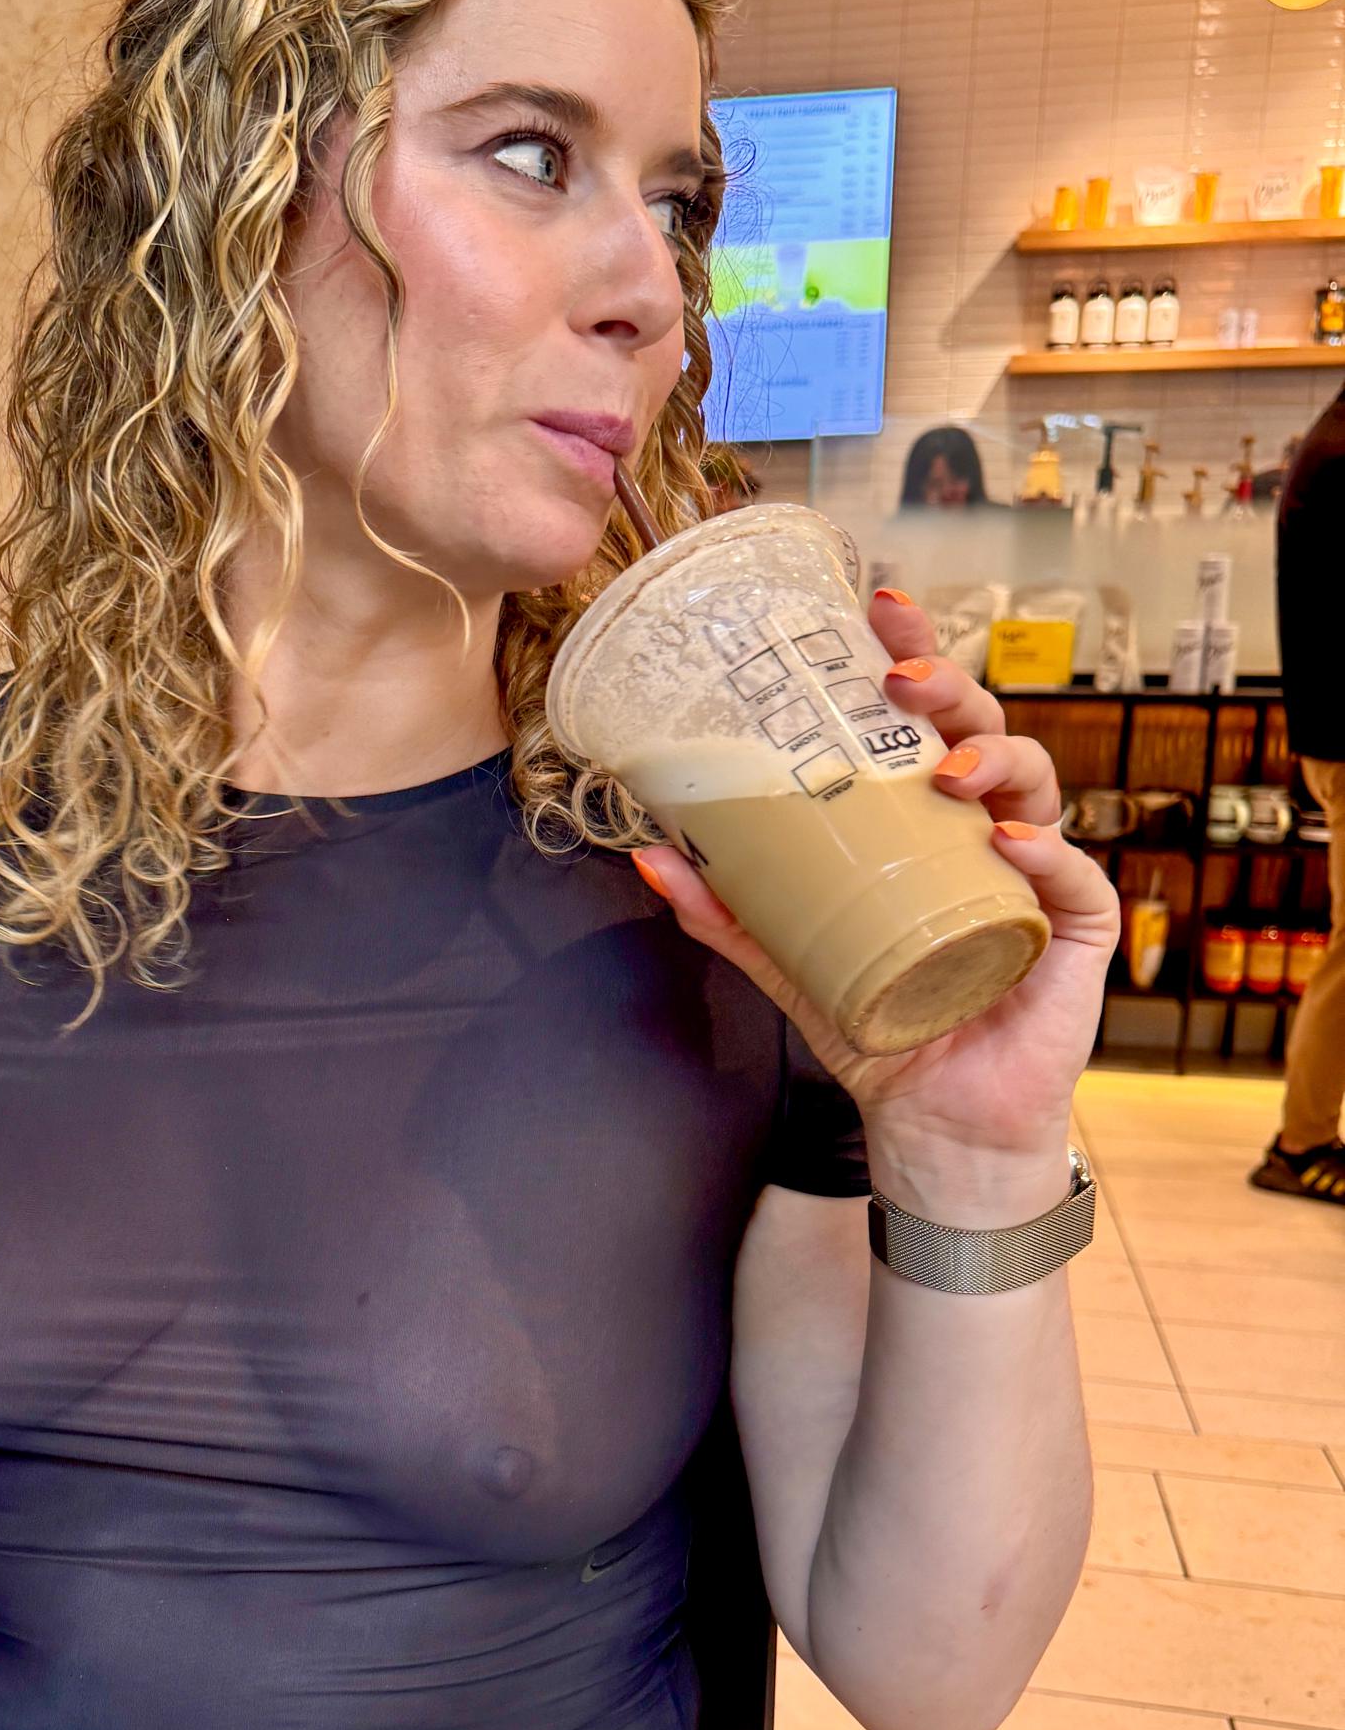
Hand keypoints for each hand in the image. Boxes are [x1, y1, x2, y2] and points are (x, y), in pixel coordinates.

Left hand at [630, 586, 1117, 1169]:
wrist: (931, 1123)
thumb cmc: (879, 1026)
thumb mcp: (791, 962)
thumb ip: (731, 911)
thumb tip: (652, 853)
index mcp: (927, 820)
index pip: (924, 720)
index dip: (912, 653)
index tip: (876, 606)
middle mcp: (988, 831)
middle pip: (983, 730)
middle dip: (950, 688)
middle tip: (901, 679)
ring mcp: (1039, 876)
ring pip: (1038, 785)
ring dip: (995, 760)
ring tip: (949, 770)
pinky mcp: (1076, 934)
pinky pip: (1075, 881)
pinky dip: (1049, 855)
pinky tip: (1012, 845)